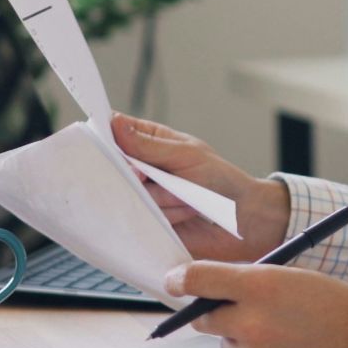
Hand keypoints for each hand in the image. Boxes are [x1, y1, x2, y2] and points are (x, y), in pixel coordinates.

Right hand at [112, 113, 290, 261]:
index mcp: (151, 142)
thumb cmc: (220, 180)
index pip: (116, 132)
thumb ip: (149, 145)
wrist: (242, 221)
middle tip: (153, 177)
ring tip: (186, 198)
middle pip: (114, 167)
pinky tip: (184, 215)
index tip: (105, 142)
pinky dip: (164, 217)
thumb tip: (116, 124)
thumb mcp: (186, 155)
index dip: (106, 136)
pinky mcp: (147, 223)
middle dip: (137, 174)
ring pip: (129, 195)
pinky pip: (139, 220)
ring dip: (162, 198)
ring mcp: (143, 196)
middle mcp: (142, 169)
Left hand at [165, 262, 347, 347]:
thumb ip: (252, 281)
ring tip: (287, 338)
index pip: (199, 279)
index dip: (181, 279)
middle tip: (243, 312)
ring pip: (229, 347)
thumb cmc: (340, 307)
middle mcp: (252, 323)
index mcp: (262, 285)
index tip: (174, 281)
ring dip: (245, 342)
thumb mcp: (295, 277)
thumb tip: (212, 289)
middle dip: (217, 313)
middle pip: (205, 317)